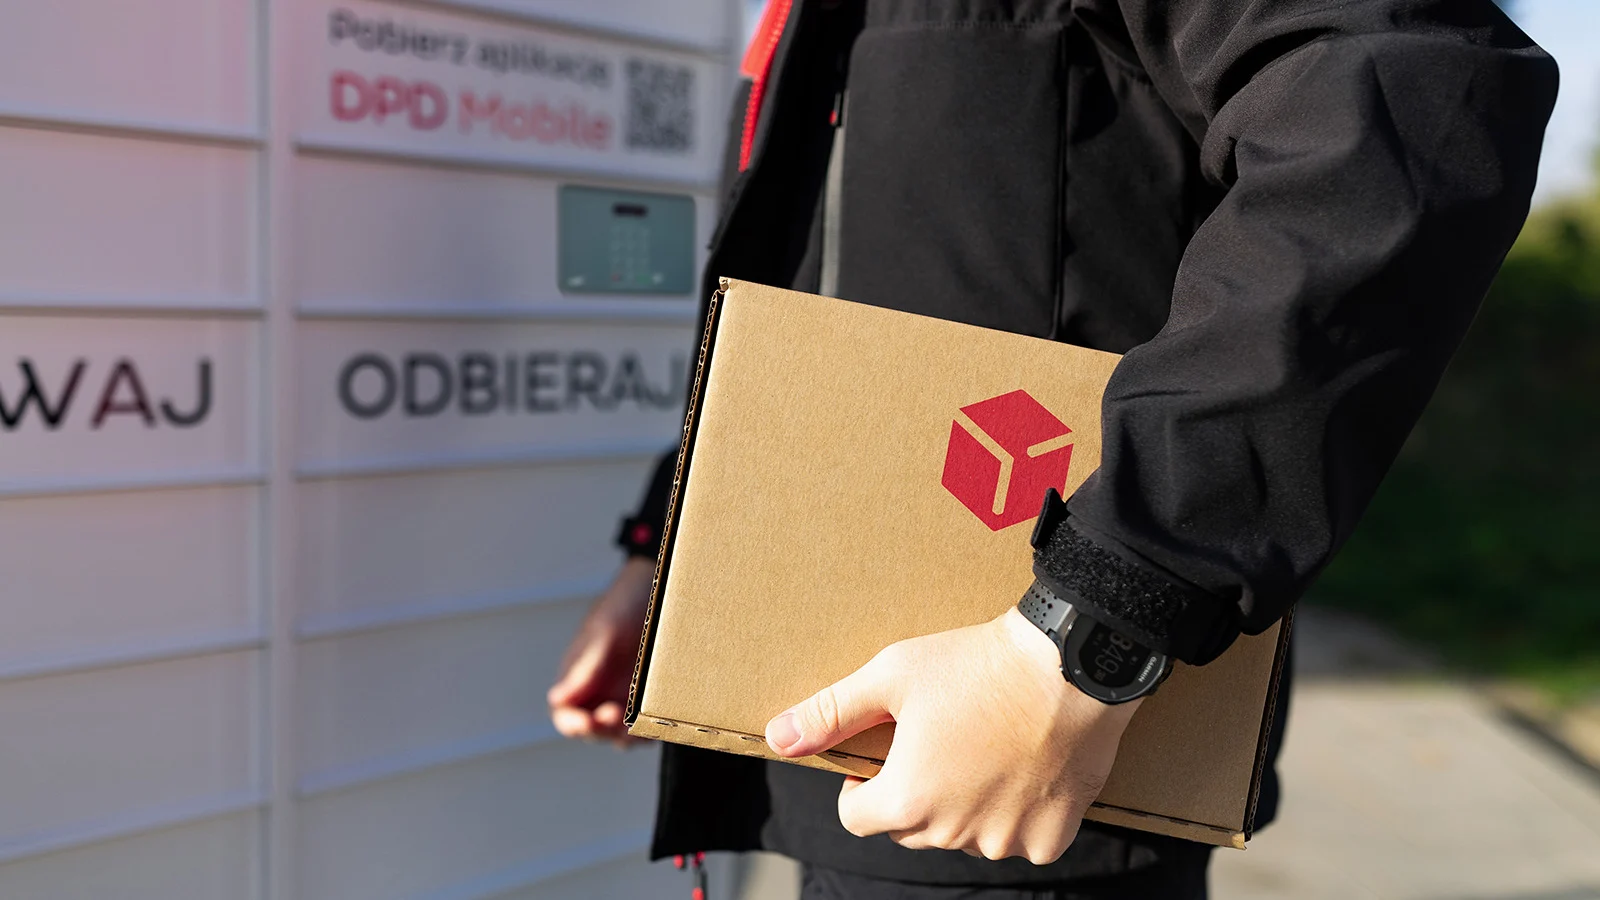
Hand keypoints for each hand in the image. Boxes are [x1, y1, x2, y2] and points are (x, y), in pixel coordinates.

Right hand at [548, 557, 655, 746]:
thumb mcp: (604, 633)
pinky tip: (661, 719)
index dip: (573, 724)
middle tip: (617, 714)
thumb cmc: (624, 604)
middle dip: (605, 729)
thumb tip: (557, 699)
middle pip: (595, 731)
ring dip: (629, 734)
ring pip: (623, 734)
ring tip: (639, 723)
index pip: (566, 715)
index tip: (588, 722)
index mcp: (577, 680)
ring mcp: (626, 699)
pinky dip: (653, 727)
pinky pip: (650, 723)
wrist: (660, 588)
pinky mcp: (652, 699)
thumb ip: (586, 667)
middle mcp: (600, 694)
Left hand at [764, 608, 1140, 863]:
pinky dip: (1015, 813)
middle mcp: (955, 833)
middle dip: (913, 792)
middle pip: (911, 829)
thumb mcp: (891, 676)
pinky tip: (1021, 766)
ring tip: (981, 747)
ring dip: (963, 805)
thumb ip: (830, 713)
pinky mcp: (1052, 836)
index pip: (857, 818)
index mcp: (909, 800)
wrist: (1072, 664)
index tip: (881, 756)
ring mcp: (1007, 839)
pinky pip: (1019, 838)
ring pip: (964, 835)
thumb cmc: (977, 665)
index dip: (860, 787)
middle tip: (937, 741)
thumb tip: (778, 738)